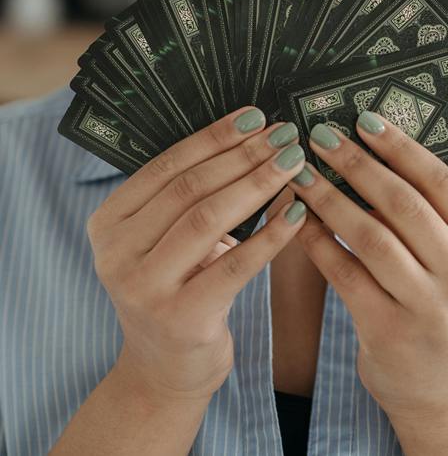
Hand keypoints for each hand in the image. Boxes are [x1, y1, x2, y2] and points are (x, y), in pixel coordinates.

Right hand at [86, 107, 307, 405]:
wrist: (163, 371)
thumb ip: (188, 196)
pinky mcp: (180, 319)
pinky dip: (270, 236)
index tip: (257, 116)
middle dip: (243, 155)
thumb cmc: (175, 289)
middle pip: (190, 188)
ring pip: (208, 219)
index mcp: (109, 222)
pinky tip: (297, 214)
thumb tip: (252, 135)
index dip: (215, 137)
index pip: (167, 165)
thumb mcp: (164, 241)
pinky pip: (235, 266)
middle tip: (285, 134)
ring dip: (258, 184)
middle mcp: (116, 253)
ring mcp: (144, 288)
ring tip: (293, 163)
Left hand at [286, 110, 447, 422]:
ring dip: (329, 197)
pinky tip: (297, 217)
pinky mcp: (389, 331)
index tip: (363, 118)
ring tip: (300, 172)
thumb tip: (370, 148)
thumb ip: (431, 214)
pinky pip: (345, 271)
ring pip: (370, 235)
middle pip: (404, 205)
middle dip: (357, 164)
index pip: (442, 184)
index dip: (400, 147)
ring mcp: (430, 309)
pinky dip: (318, 239)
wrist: (442, 390)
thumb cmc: (444, 305)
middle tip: (322, 135)